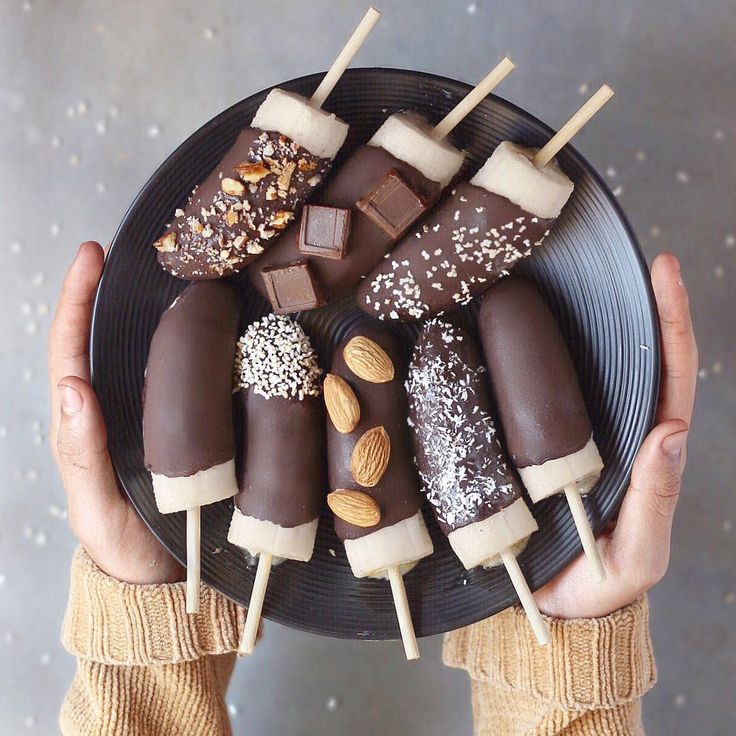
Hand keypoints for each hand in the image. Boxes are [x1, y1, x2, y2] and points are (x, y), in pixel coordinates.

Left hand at [49, 242, 182, 583]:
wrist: (167, 581)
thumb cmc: (126, 548)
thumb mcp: (95, 506)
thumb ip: (81, 454)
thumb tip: (71, 388)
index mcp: (82, 425)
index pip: (69, 352)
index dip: (76, 301)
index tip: (92, 256)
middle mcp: (111, 413)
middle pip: (101, 341)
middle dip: (108, 292)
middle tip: (134, 253)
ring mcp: (145, 420)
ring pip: (140, 357)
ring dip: (146, 313)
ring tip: (172, 277)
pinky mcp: (179, 429)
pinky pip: (175, 381)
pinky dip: (181, 348)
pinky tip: (206, 331)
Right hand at [534, 253, 697, 617]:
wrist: (549, 608)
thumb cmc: (599, 584)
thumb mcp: (636, 551)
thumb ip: (655, 498)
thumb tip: (672, 431)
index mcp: (652, 452)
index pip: (672, 377)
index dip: (672, 322)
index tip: (663, 271)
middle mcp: (619, 433)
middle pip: (634, 358)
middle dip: (636, 303)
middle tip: (621, 255)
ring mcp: (580, 436)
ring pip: (589, 370)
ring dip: (586, 322)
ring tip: (568, 275)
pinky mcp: (543, 444)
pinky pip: (544, 395)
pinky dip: (538, 359)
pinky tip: (516, 332)